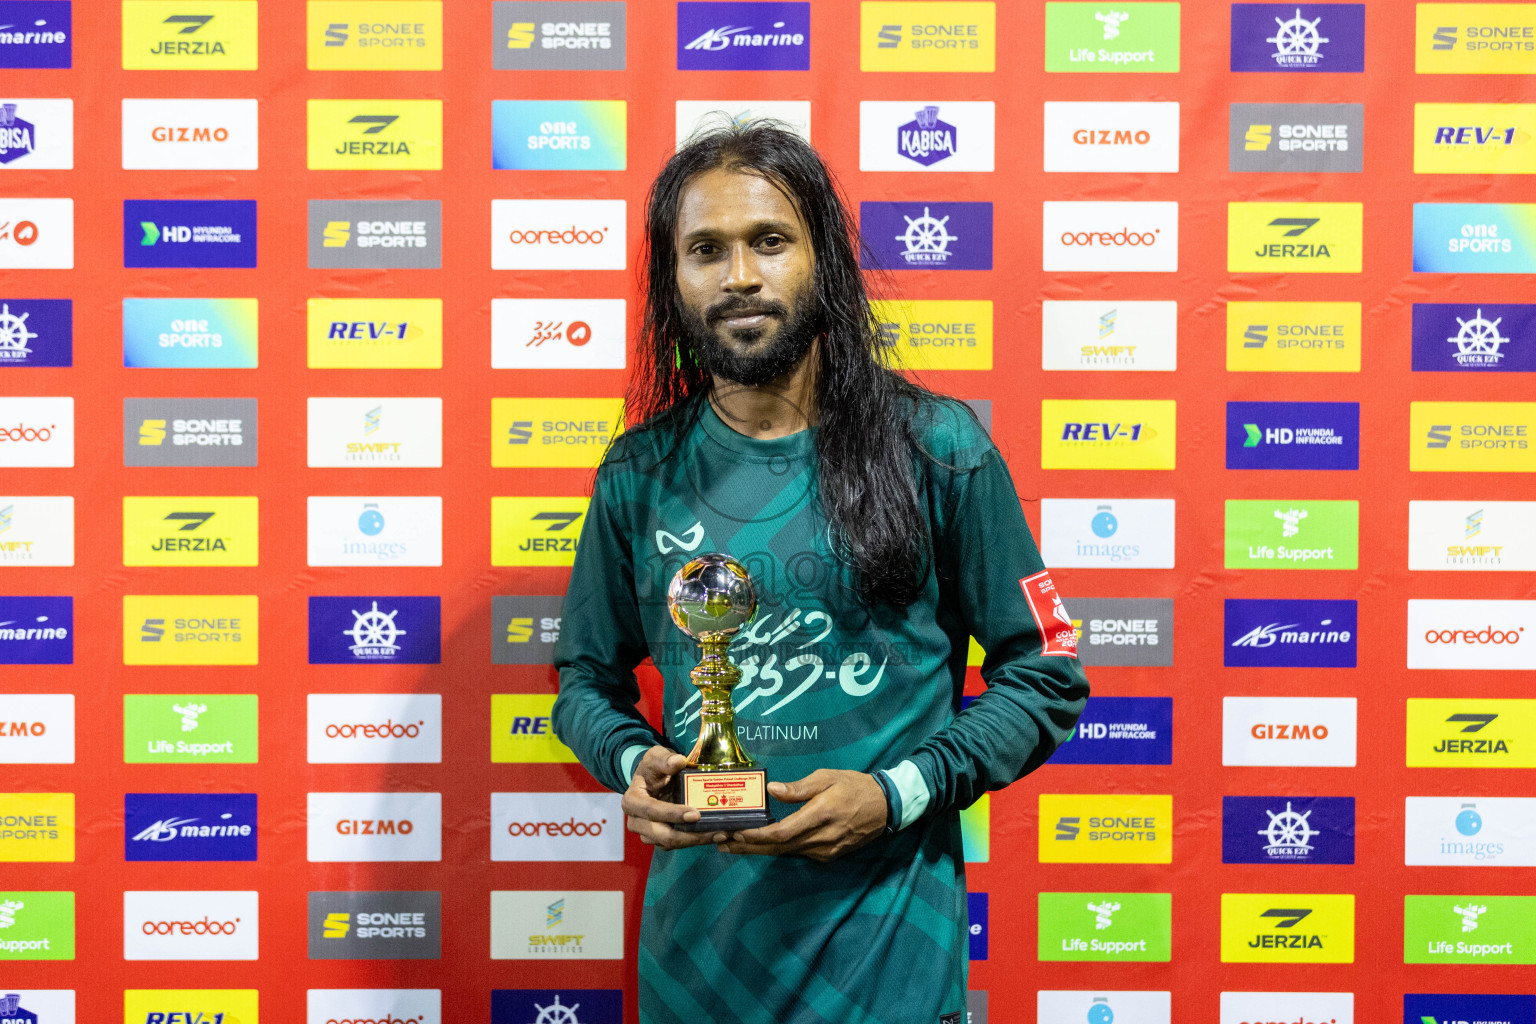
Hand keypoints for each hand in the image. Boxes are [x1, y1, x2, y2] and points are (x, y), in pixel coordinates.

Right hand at [622, 745, 729, 849]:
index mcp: (632, 801)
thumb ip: (665, 759)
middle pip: (662, 835)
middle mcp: (636, 821)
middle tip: (715, 831)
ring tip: (720, 834)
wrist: (652, 779)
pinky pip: (677, 844)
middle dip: (689, 836)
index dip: (672, 814)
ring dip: (696, 841)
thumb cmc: (653, 768)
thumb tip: (678, 761)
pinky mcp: (659, 839)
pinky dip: (695, 841)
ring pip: (671, 843)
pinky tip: (714, 835)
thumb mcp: (656, 757)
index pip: (651, 810)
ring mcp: (647, 833)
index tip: (695, 814)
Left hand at [717, 769, 887, 862]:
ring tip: (733, 846)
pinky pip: (798, 853)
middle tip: (721, 844)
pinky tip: (761, 846)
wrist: (886, 807)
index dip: (756, 836)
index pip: (782, 833)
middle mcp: (821, 838)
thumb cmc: (855, 786)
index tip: (735, 833)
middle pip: (778, 848)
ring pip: (786, 853)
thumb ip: (799, 788)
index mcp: (820, 815)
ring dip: (759, 850)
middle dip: (748, 847)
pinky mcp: (828, 855)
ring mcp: (825, 850)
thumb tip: (772, 790)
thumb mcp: (827, 778)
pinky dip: (777, 849)